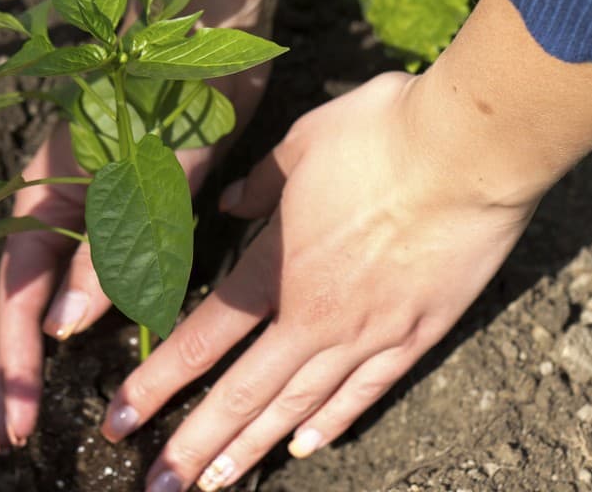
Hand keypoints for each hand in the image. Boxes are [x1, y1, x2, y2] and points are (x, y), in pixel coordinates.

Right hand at [0, 66, 267, 453]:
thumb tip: (61, 325)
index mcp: (49, 191)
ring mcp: (87, 199)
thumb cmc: (177, 85)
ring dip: (47, 343)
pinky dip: (93, 305)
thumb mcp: (149, 171)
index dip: (14, 359)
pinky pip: (97, 262)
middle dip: (15, 365)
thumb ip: (109, 246)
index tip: (16, 418)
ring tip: (41, 398)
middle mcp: (57, 199)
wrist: (208, 28)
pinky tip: (99, 338)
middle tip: (12, 430)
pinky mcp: (124, 196)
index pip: (15, 291)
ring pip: (54, 283)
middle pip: (21, 295)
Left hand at [98, 71, 541, 491]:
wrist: (471, 149)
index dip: (156, 384)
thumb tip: (228, 204)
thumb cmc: (381, 134)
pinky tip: (308, 447)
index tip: (120, 420)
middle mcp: (316, 315)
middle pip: (244, 392)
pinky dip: (334, 422)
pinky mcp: (418, 335)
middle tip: (158, 485)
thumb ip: (258, 184)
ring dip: (254, 446)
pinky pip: (367, 391)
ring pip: (300, 404)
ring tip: (218, 482)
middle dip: (195, 443)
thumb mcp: (300, 144)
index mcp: (278, 265)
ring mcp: (369, 332)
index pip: (202, 338)